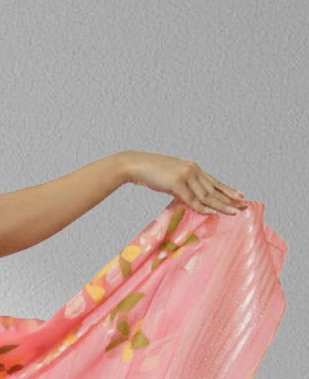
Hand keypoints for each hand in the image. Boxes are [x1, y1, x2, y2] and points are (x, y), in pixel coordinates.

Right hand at [124, 151, 247, 215]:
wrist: (134, 165)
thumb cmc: (150, 172)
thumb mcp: (170, 177)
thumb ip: (182, 185)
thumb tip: (188, 197)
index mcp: (193, 167)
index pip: (214, 181)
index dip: (228, 189)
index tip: (240, 196)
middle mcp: (193, 170)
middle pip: (215, 188)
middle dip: (230, 199)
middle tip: (244, 206)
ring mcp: (185, 176)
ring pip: (207, 195)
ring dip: (221, 205)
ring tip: (234, 212)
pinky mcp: (176, 183)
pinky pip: (193, 199)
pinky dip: (203, 207)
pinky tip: (214, 212)